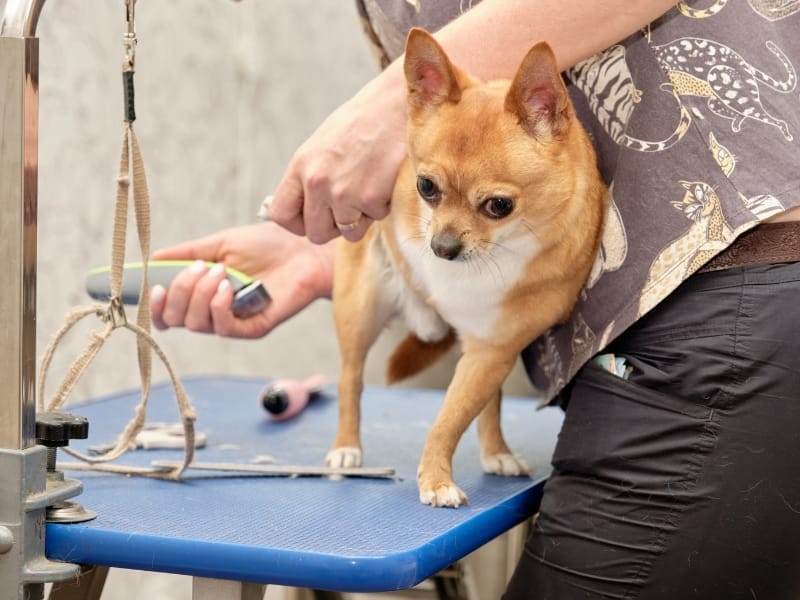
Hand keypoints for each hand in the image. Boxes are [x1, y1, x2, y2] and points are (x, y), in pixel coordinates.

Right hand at [150, 221, 334, 337]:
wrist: (305, 250)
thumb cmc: (269, 246)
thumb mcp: (221, 243)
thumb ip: (188, 253)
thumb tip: (153, 259)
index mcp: (202, 294)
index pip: (168, 313)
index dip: (156, 305)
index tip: (156, 286)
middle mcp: (214, 311)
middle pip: (176, 319)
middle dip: (179, 292)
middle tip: (201, 268)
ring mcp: (233, 322)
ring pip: (196, 324)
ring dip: (200, 295)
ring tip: (220, 272)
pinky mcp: (253, 328)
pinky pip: (224, 329)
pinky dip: (218, 307)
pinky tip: (228, 288)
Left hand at [268, 68, 407, 243]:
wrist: (396, 103)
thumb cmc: (363, 122)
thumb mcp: (323, 145)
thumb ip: (310, 177)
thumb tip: (305, 211)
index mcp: (301, 166)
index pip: (281, 214)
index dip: (299, 223)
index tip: (314, 217)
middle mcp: (317, 182)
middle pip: (316, 233)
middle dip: (334, 227)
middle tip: (350, 207)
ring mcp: (343, 193)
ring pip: (349, 232)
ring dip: (362, 217)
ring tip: (370, 187)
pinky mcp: (370, 198)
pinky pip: (375, 219)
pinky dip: (383, 205)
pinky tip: (385, 179)